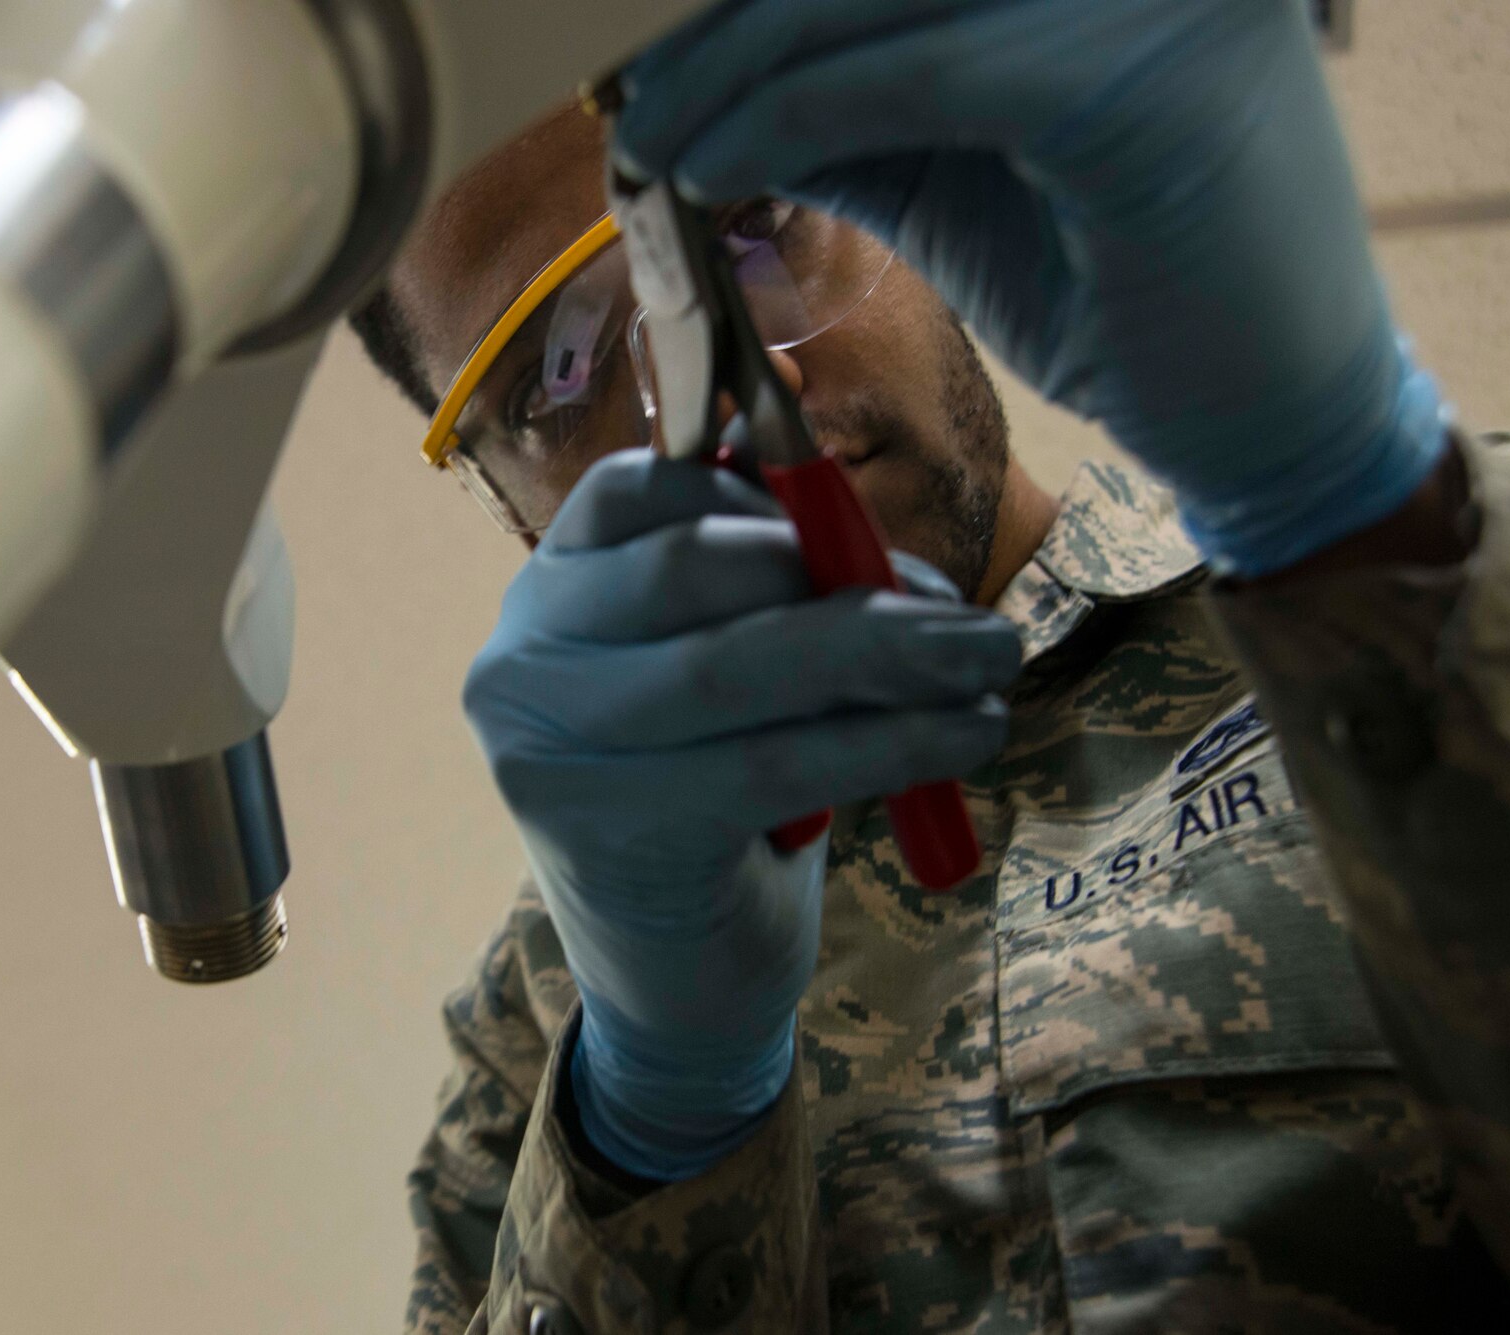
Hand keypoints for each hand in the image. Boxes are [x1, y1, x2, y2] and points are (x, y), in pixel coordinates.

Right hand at [463, 451, 1018, 1179]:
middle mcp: (518, 660)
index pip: (638, 489)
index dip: (765, 490)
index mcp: (545, 596)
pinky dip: (888, 743)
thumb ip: (773, 599)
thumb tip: (891, 553)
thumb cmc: (719, 807)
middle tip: (974, 620)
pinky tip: (964, 736)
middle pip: (693, 567)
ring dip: (893, 655)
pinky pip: (769, 763)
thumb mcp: (731, 681)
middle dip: (854, 579)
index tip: (876, 537)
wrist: (671, 988)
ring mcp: (544, 750)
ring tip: (992, 665)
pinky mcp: (605, 834)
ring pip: (736, 663)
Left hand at [614, 0, 1448, 575]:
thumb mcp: (953, 166)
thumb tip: (689, 71)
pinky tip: (711, 164)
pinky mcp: (1131, 71)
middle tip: (624, 92)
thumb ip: (843, 102)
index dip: (750, 0)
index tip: (643, 46)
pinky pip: (910, 74)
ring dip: (731, 70)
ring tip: (649, 136)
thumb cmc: (1120, 285)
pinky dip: (789, 116)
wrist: (1270, 410)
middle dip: (720, 22)